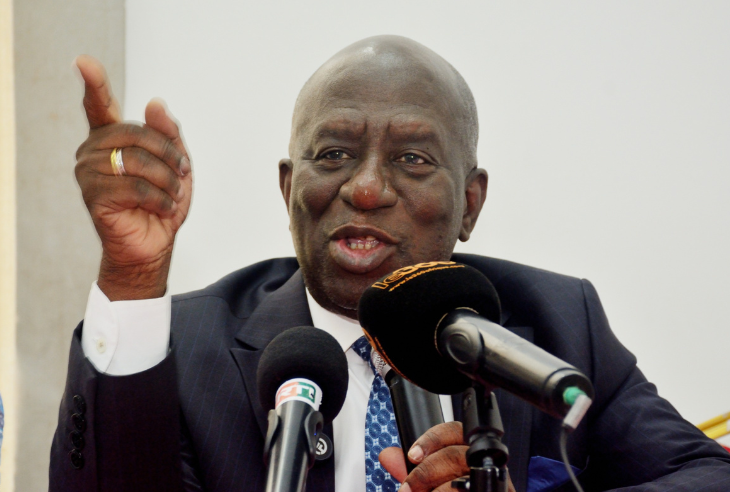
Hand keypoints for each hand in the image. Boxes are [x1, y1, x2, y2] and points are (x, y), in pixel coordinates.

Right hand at [74, 55, 191, 299]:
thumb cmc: (162, 204)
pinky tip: (162, 208)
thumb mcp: (176, 165)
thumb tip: (154, 102)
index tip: (84, 62)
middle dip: (169, 154)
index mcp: (111, 138)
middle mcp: (94, 150)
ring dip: (167, 180)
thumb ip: (169, 134)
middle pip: (136, 132)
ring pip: (138, 161)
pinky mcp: (93, 195)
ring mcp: (88, 172)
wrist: (154, 245)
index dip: (93, 83)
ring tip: (171, 196)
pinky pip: (136, 186)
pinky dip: (159, 198)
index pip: (99, 105)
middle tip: (181, 174)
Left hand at [379, 421, 515, 491]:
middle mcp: (484, 463)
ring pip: (462, 480)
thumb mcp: (429, 482)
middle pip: (455, 455)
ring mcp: (496, 481)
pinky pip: (477, 490)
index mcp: (468, 450)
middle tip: (408, 488)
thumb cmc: (449, 491)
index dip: (431, 440)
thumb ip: (409, 470)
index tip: (412, 455)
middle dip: (426, 472)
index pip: (453, 430)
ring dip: (439, 490)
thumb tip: (387, 455)